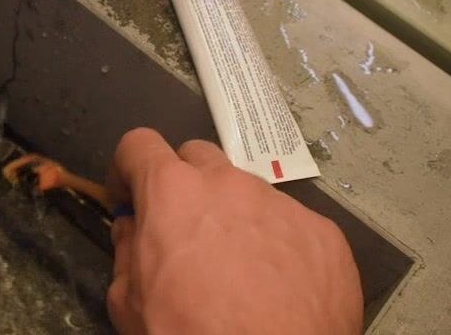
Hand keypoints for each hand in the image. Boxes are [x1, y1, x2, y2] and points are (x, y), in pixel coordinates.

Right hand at [106, 131, 361, 334]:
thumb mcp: (129, 304)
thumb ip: (126, 253)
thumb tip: (133, 231)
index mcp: (174, 192)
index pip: (139, 145)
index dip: (128, 169)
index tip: (129, 196)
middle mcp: (230, 185)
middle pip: (199, 158)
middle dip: (184, 184)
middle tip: (183, 230)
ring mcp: (283, 206)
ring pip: (249, 195)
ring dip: (235, 218)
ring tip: (238, 271)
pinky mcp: (324, 234)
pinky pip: (293, 227)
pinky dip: (280, 247)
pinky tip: (278, 289)